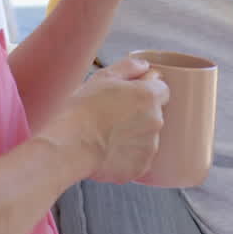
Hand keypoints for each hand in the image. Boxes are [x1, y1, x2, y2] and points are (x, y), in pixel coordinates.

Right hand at [37, 57, 169, 183]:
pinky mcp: (140, 167)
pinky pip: (138, 159)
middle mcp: (156, 121)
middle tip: (112, 118)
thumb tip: (145, 66)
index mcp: (149, 96)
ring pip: (147, 138)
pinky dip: (127, 157)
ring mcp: (150, 147)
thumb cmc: (83, 108)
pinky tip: (107, 152)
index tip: (129, 96)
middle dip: (139, 115)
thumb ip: (129, 67)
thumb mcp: (103, 77)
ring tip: (107, 137)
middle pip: (155, 115)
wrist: (71, 144)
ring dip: (134, 137)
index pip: (162, 90)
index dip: (145, 91)